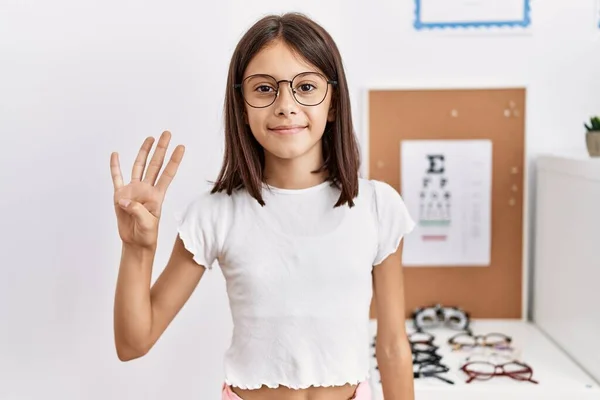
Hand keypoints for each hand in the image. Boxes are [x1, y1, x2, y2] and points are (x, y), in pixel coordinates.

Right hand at [110, 131, 184, 248]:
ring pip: (139, 166)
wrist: (135, 242)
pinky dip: (115, 166)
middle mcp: (146, 189)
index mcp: (157, 195)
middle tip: (167, 133)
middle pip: (155, 164)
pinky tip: (116, 154)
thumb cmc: (146, 234)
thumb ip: (137, 211)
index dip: (174, 160)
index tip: (181, 146)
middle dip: (161, 149)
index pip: (168, 173)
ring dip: (144, 152)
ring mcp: (133, 190)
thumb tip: (124, 200)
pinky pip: (117, 178)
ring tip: (150, 138)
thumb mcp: (147, 224)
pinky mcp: (120, 195)